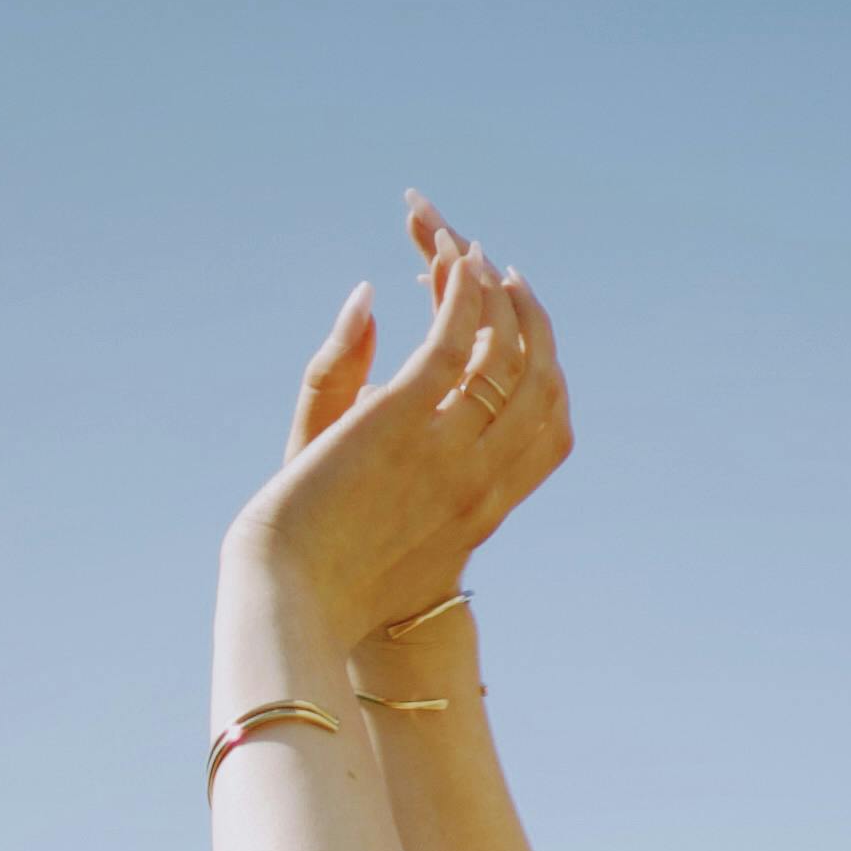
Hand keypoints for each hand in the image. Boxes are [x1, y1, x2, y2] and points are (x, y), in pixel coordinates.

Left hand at [249, 199, 570, 645]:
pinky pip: (452, 342)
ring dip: (495, 293)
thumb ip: (421, 472)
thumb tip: (417, 392)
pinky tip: (451, 258)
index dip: (551, 372)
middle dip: (529, 316)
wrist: (297, 597)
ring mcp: (446, 447)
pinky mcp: (399, 418)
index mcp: (488, 505)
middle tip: (503, 272)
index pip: (553, 429)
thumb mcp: (391, 517)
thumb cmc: (339, 574)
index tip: (527, 329)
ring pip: (505, 354)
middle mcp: (481, 475)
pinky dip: (460, 294)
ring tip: (470, 253)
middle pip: (541, 380)